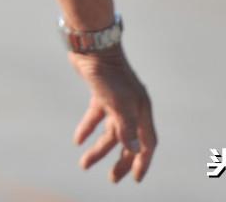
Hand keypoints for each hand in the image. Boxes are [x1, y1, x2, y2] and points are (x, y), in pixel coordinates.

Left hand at [67, 45, 156, 182]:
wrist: (92, 46)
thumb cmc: (107, 74)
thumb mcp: (117, 104)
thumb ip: (125, 128)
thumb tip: (133, 152)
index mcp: (142, 111)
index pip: (147, 143)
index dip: (142, 161)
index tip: (134, 179)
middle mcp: (132, 107)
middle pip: (128, 141)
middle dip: (120, 161)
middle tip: (111, 179)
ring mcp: (116, 100)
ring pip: (110, 131)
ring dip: (98, 148)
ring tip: (84, 164)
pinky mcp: (100, 93)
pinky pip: (96, 116)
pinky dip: (88, 128)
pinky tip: (78, 140)